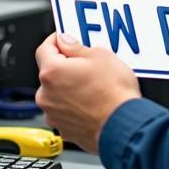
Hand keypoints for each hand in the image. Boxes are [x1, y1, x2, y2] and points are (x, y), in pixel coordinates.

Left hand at [35, 33, 140, 152]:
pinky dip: (74, 106)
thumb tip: (66, 42)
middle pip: (50, 73)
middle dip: (65, 67)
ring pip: (57, 94)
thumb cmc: (114, 93)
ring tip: (93, 86)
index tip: (63, 39)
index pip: (43, 49)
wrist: (124, 126)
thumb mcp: (100, 56)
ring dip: (69, 88)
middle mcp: (46, 95)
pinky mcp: (64, 130)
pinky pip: (65, 112)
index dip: (54, 40)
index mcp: (52, 72)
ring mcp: (54, 115)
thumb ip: (76, 47)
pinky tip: (92, 103)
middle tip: (86, 64)